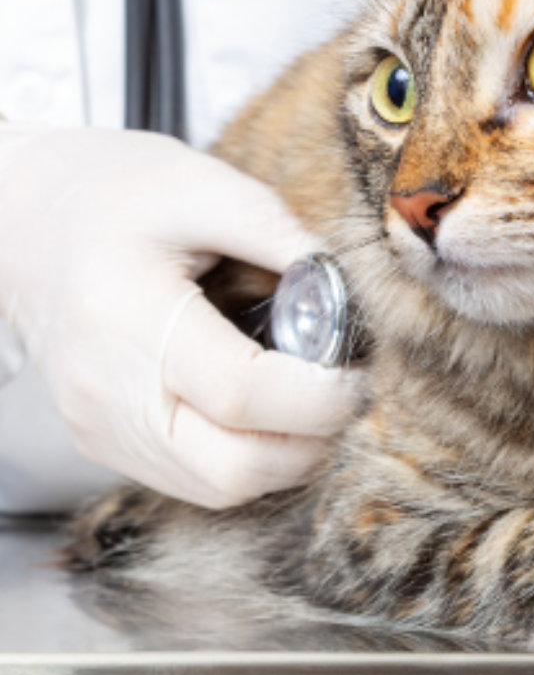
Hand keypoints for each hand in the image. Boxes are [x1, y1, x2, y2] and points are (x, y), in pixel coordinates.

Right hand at [0, 126, 361, 508]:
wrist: (29, 218)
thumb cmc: (119, 194)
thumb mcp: (209, 187)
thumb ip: (285, 239)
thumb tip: (354, 295)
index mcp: (128, 314)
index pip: (239, 394)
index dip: (317, 397)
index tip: (358, 374)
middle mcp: (105, 388)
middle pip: (230, 467)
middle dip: (311, 440)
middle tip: (347, 392)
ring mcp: (101, 425)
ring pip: (218, 487)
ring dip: (286, 457)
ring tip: (314, 399)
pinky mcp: (105, 442)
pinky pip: (193, 480)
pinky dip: (249, 458)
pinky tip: (272, 411)